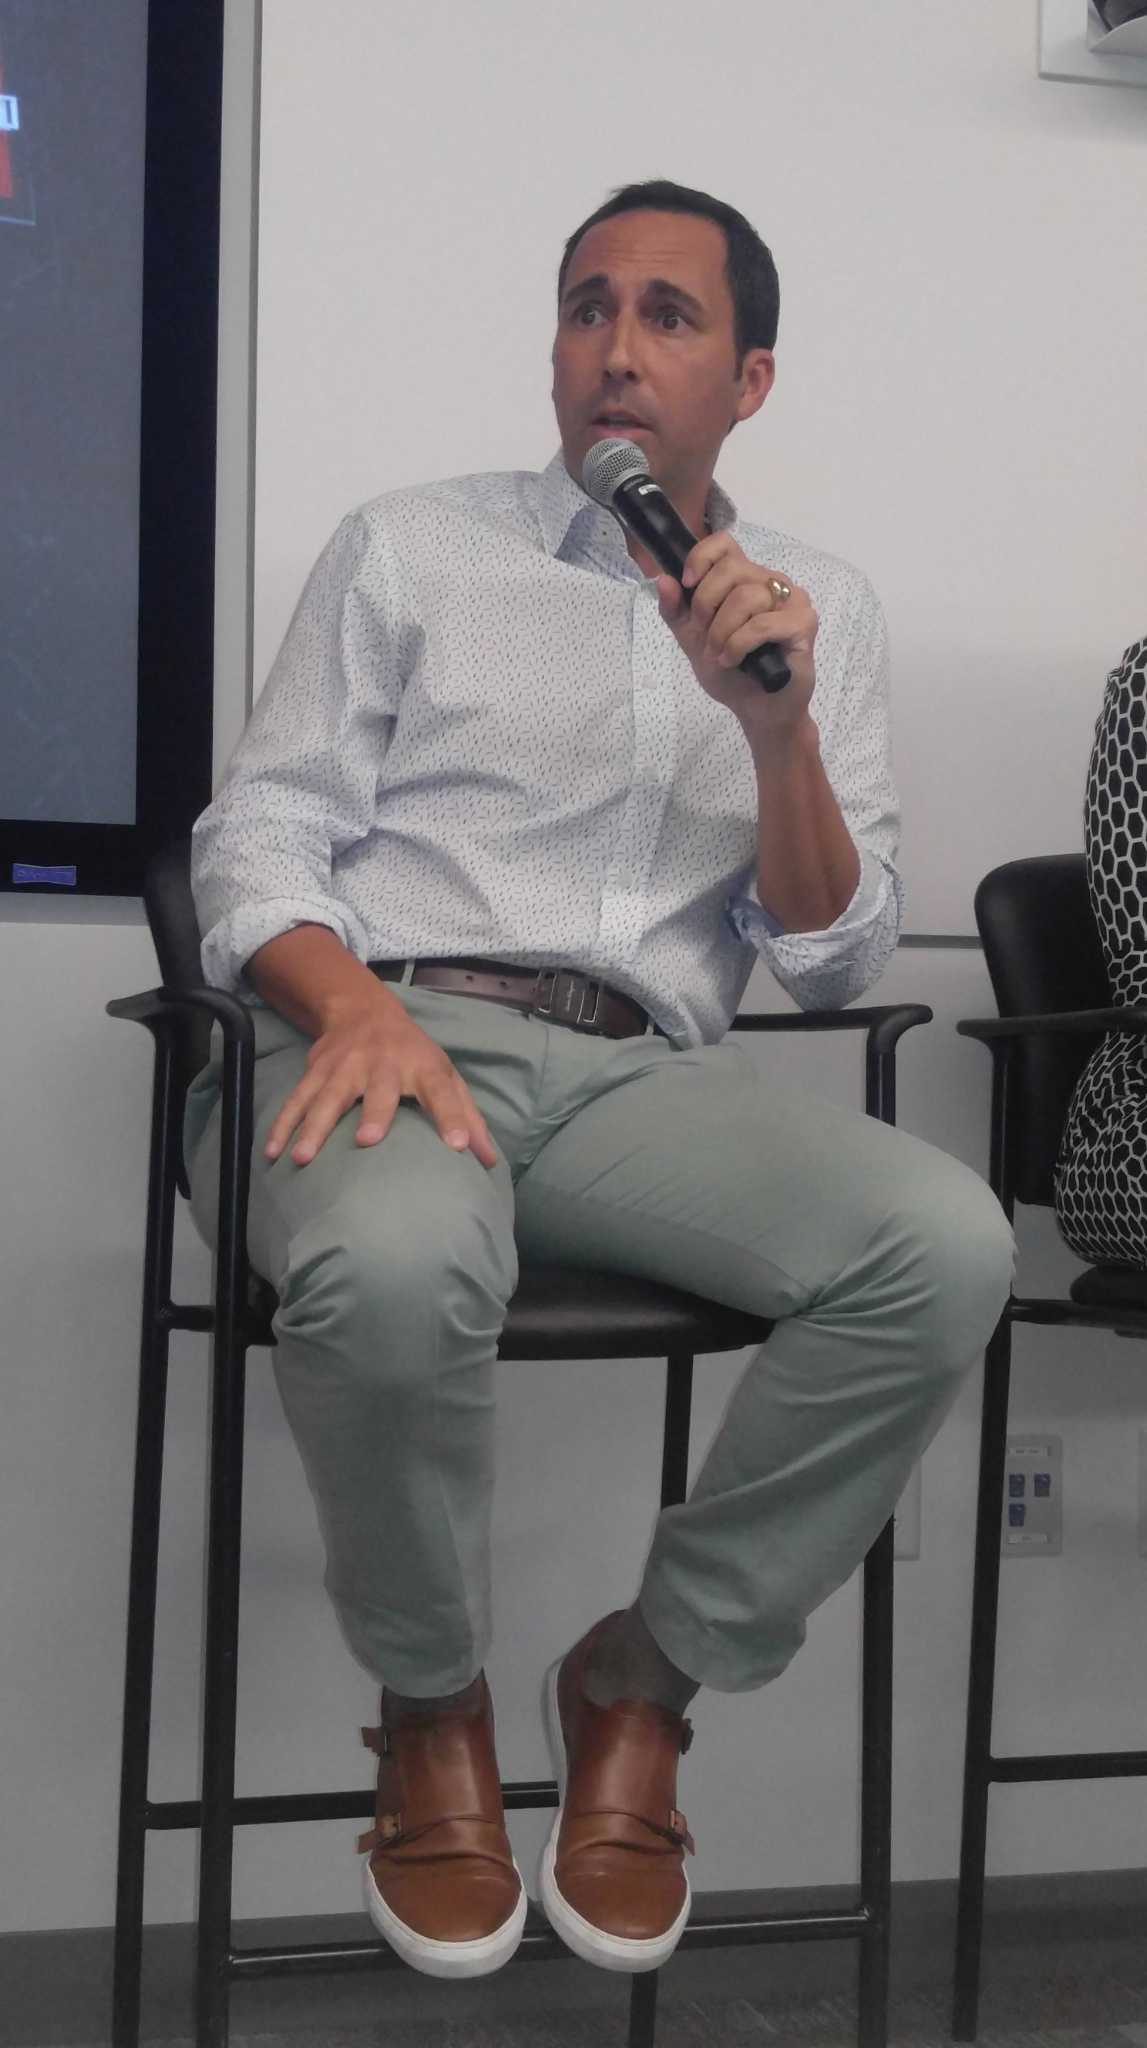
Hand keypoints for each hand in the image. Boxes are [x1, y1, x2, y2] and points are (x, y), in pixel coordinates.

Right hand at [263, 999, 497, 1168]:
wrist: (364, 1011)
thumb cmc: (414, 1055)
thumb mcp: (445, 1076)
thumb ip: (467, 1117)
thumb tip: (490, 1161)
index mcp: (423, 1067)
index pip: (442, 1090)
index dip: (452, 1116)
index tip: (458, 1145)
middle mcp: (384, 1063)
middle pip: (380, 1089)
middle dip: (374, 1113)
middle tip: (368, 1140)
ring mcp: (346, 1066)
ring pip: (328, 1096)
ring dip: (313, 1125)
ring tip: (301, 1158)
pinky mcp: (317, 1070)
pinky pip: (297, 1098)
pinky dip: (282, 1123)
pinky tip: (271, 1150)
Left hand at [655, 533, 817, 731]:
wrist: (758, 709)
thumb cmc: (732, 672)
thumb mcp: (693, 639)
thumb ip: (676, 611)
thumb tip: (663, 580)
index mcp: (746, 578)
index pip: (725, 543)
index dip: (702, 557)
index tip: (688, 584)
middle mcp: (771, 582)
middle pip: (732, 569)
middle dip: (707, 604)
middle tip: (705, 635)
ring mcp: (792, 600)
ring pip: (746, 597)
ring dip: (723, 632)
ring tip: (720, 655)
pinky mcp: (803, 623)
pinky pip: (762, 624)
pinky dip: (740, 644)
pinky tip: (734, 660)